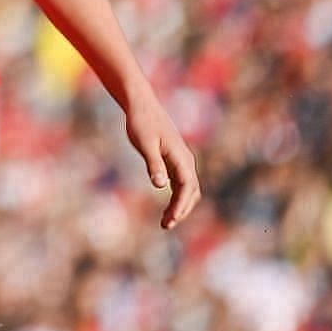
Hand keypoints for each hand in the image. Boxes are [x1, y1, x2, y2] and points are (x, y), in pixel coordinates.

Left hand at [126, 95, 199, 229]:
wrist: (141, 105)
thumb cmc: (141, 122)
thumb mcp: (145, 144)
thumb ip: (153, 164)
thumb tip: (161, 186)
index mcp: (181, 157)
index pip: (187, 188)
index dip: (180, 206)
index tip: (170, 220)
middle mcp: (186, 160)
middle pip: (190, 192)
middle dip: (181, 210)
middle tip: (165, 225)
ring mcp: (182, 160)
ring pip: (187, 188)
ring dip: (180, 205)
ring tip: (165, 221)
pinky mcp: (174, 159)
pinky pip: (181, 183)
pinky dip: (177, 196)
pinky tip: (167, 206)